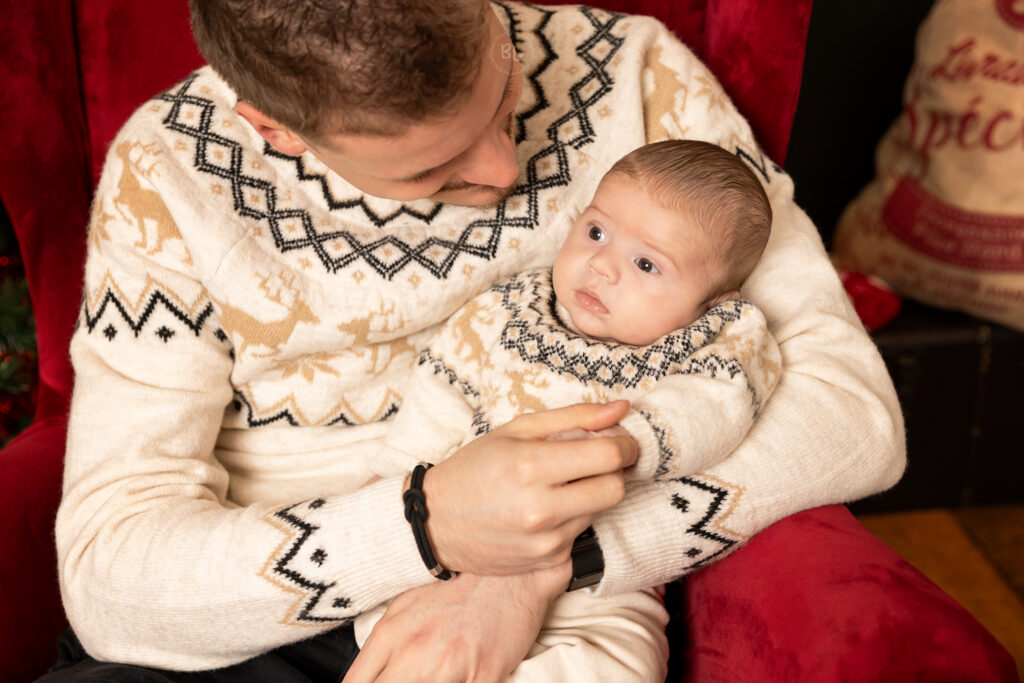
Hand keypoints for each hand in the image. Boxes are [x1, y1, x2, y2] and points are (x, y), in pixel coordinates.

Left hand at [343, 564, 570, 682]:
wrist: (512, 575)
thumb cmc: (460, 588)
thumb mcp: (407, 606)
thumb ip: (383, 645)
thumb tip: (365, 678)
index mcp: (391, 634)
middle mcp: (415, 651)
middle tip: (410, 679)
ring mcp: (449, 667)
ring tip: (432, 676)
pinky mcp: (483, 677)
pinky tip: (458, 678)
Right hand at [424, 401, 636, 574]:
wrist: (435, 522)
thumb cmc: (475, 468)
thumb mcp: (517, 430)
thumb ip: (574, 417)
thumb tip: (622, 409)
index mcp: (530, 466)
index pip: (608, 457)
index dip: (624, 445)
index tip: (620, 441)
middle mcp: (540, 508)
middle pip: (615, 489)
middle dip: (614, 470)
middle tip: (597, 460)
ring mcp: (545, 541)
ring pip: (601, 511)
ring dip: (592, 493)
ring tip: (561, 484)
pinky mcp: (547, 562)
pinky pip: (582, 533)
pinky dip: (574, 517)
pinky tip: (549, 508)